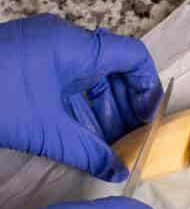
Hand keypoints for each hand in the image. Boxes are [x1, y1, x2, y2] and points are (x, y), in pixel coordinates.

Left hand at [0, 14, 160, 180]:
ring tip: (103, 140)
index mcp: (74, 46)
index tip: (147, 120)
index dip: (147, 89)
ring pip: (86, 73)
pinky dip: (75, 100)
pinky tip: (75, 129)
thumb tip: (118, 170)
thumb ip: (87, 151)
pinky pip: (63, 74)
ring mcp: (41, 45)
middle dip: (123, 104)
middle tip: (128, 138)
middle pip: (112, 66)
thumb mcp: (45, 132)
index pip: (133, 57)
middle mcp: (62, 38)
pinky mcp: (24, 56)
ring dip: (99, 105)